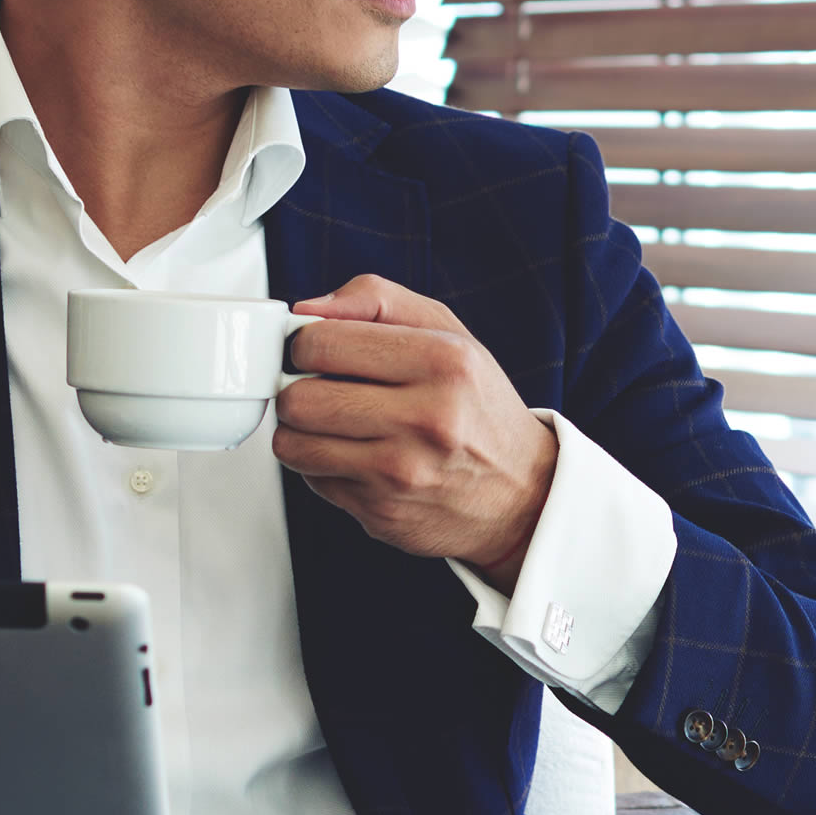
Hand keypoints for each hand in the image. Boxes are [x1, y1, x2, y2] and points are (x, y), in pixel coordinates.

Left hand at [273, 274, 557, 591]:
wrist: (522, 495)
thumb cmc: (478, 407)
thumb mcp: (448, 333)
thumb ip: (377, 302)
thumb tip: (307, 310)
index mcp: (443, 361)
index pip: (321, 343)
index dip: (302, 345)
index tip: (313, 351)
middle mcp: (426, 418)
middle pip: (299, 398)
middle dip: (295, 390)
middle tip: (318, 388)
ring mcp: (402, 472)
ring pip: (293, 446)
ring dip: (299, 432)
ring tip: (331, 423)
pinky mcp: (382, 513)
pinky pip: (312, 482)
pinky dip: (322, 467)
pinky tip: (355, 456)